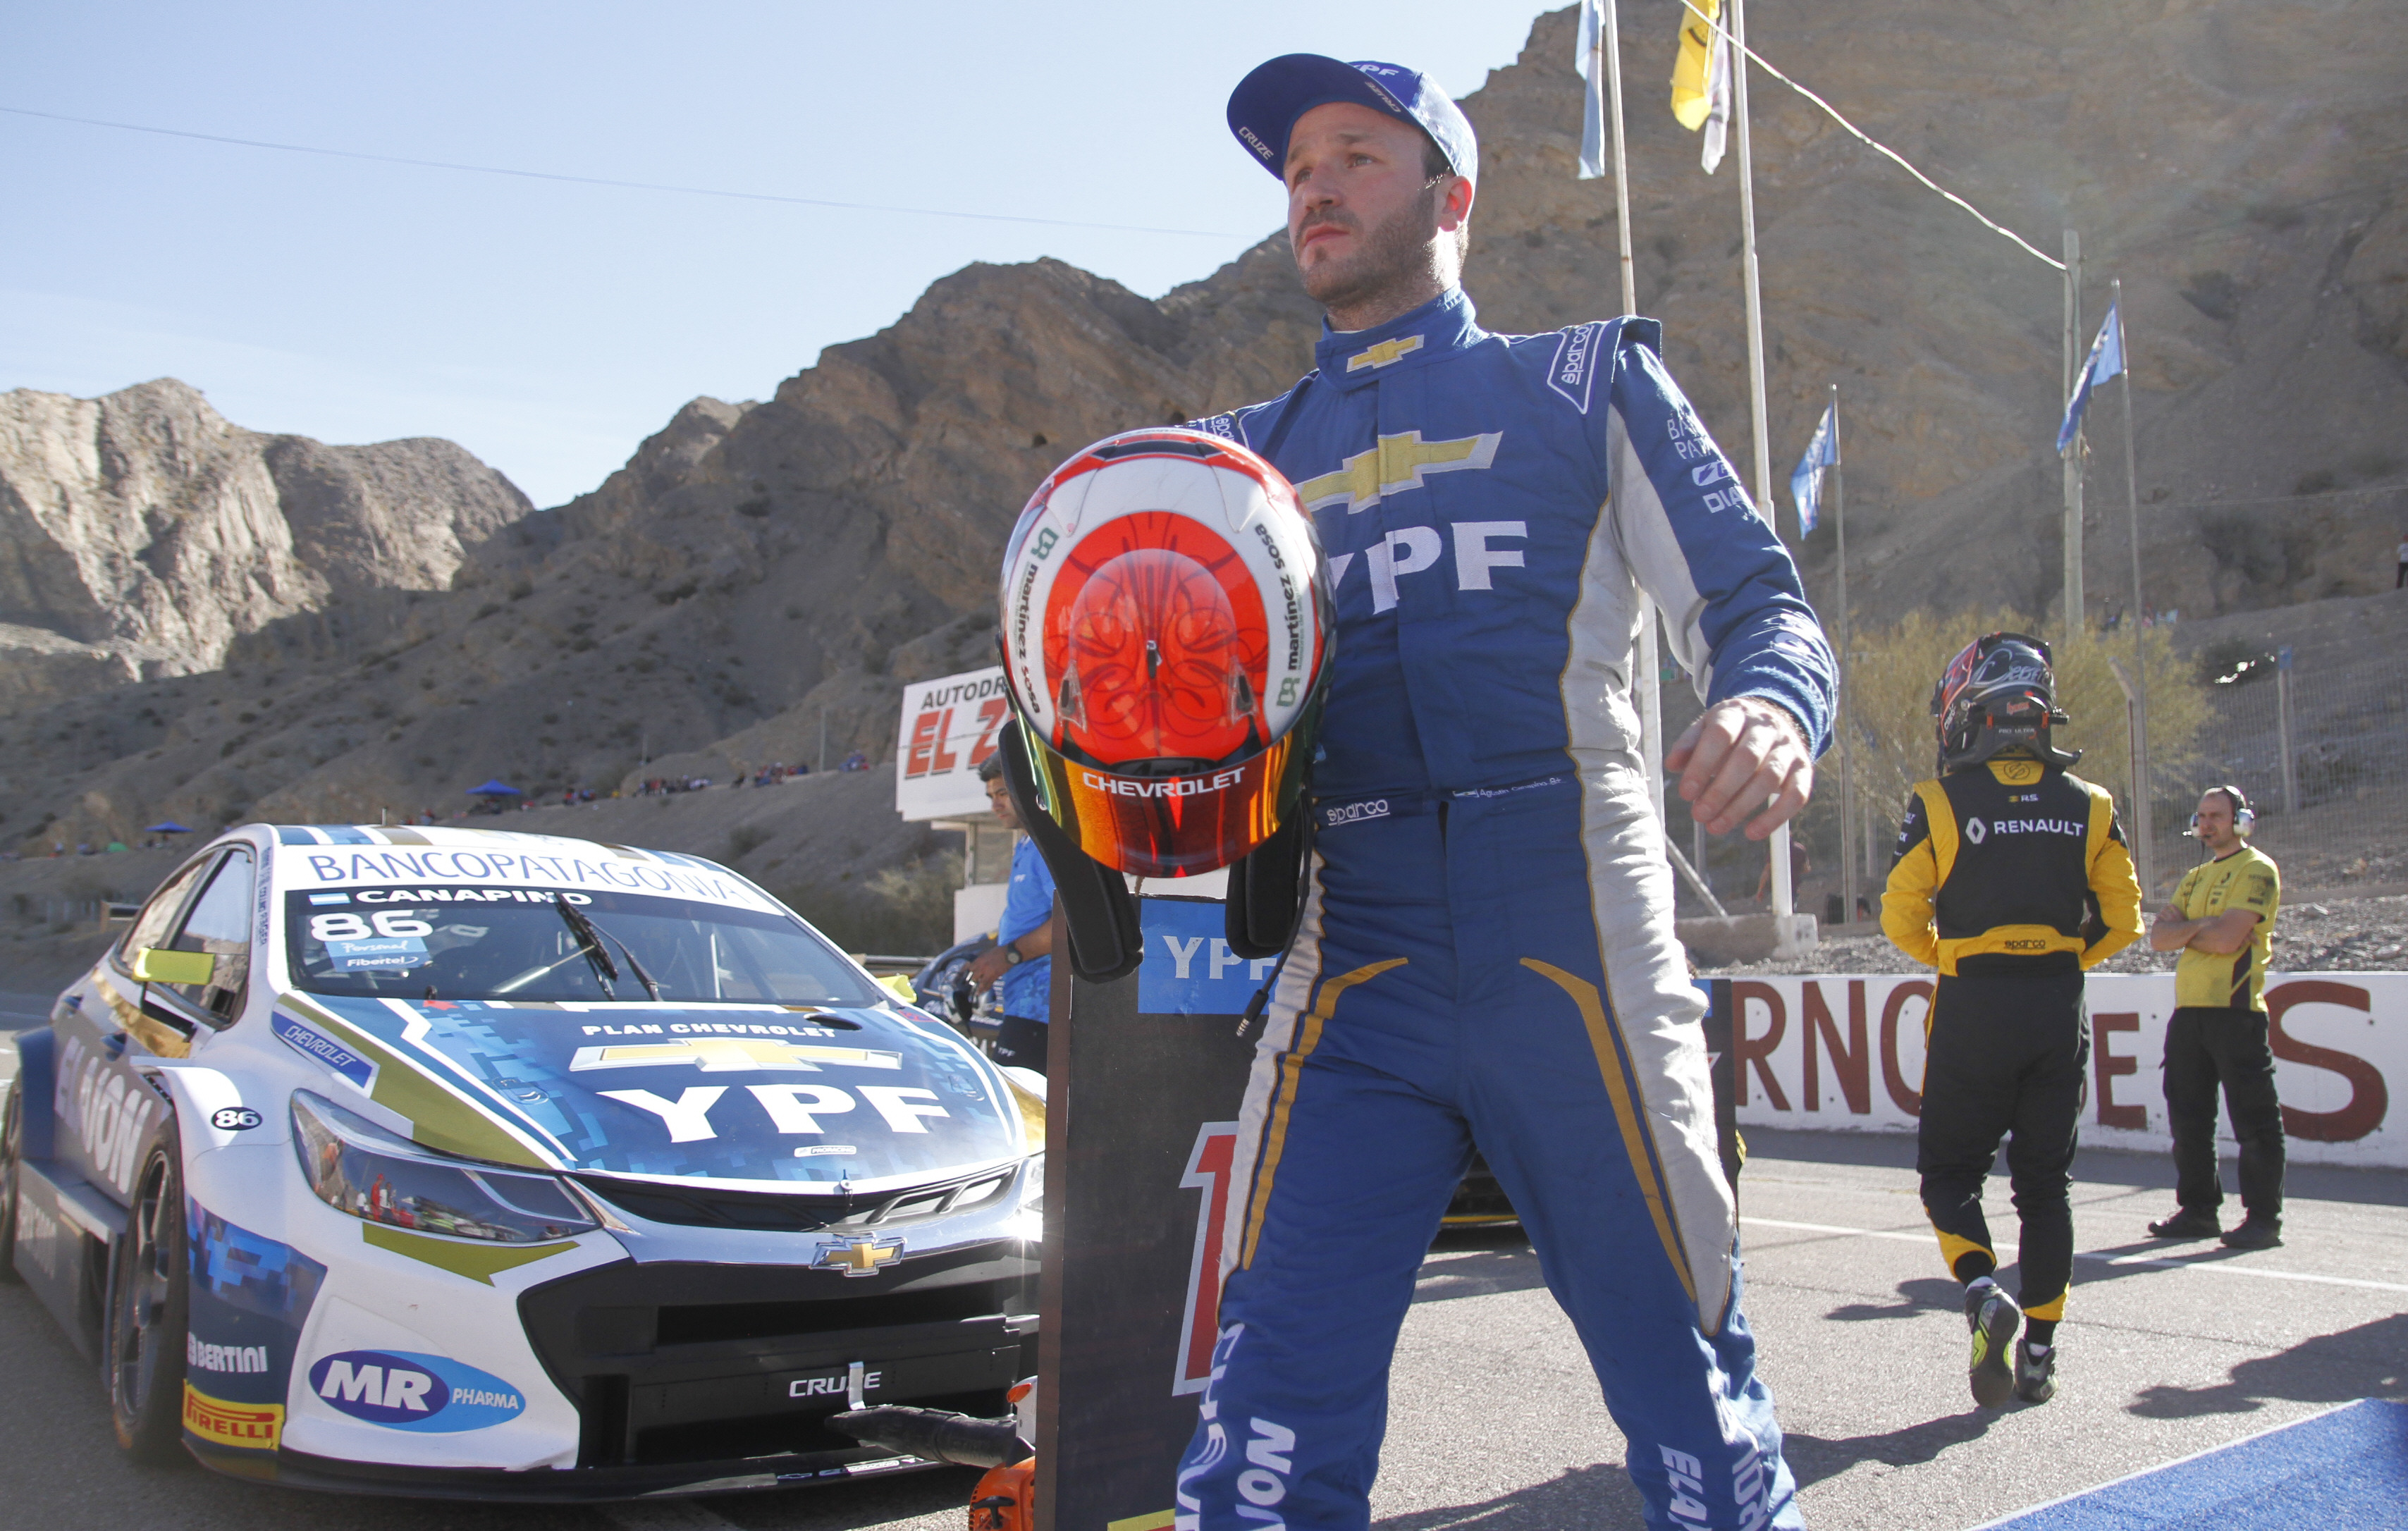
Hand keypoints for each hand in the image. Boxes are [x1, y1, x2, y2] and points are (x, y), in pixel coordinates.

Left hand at [966, 946, 1012, 992]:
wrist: (1009, 954)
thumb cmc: (999, 952)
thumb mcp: (987, 953)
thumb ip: (982, 960)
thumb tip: (979, 966)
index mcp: (979, 959)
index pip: (969, 968)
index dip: (966, 973)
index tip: (963, 977)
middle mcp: (982, 966)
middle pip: (974, 977)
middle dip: (972, 982)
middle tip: (970, 986)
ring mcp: (988, 972)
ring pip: (981, 982)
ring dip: (979, 988)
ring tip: (977, 993)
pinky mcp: (994, 975)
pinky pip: (989, 984)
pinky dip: (987, 988)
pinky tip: (985, 990)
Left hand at [1666, 696, 1812, 840]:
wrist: (1773, 721)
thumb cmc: (1731, 732)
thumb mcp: (1705, 729)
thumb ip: (1688, 745)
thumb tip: (1671, 764)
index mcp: (1736, 713)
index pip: (1720, 735)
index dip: (1702, 764)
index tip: (1686, 793)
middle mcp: (1766, 727)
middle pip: (1746, 758)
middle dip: (1720, 791)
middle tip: (1699, 815)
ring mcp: (1788, 747)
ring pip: (1769, 778)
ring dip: (1741, 807)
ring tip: (1716, 826)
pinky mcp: (1804, 769)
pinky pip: (1796, 795)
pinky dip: (1775, 817)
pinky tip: (1753, 832)